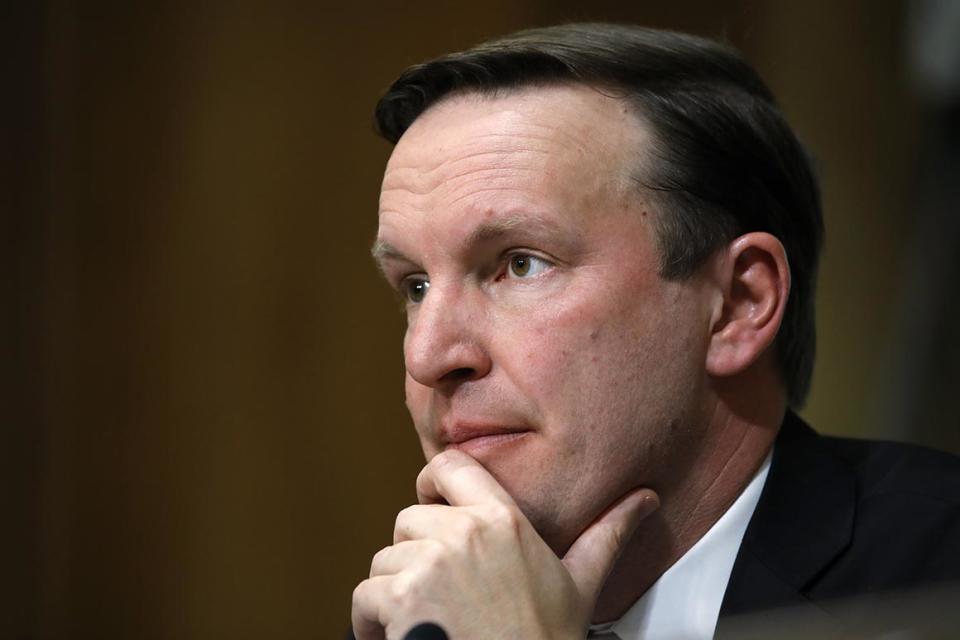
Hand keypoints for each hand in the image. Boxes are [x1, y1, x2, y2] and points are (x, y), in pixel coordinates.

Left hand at [351, 449, 658, 638]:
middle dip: (413, 553)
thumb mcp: (582, 582)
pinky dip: (371, 622)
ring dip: (392, 591)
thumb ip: (608, 533)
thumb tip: (644, 500)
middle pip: (407, 519)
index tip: (431, 505)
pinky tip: (401, 638)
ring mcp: (431, 564)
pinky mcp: (402, 598)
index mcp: (504, 520)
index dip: (431, 484)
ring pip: (384, 560)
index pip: (448, 465)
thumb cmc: (547, 639)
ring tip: (423, 618)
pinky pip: (365, 595)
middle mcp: (464, 533)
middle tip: (437, 589)